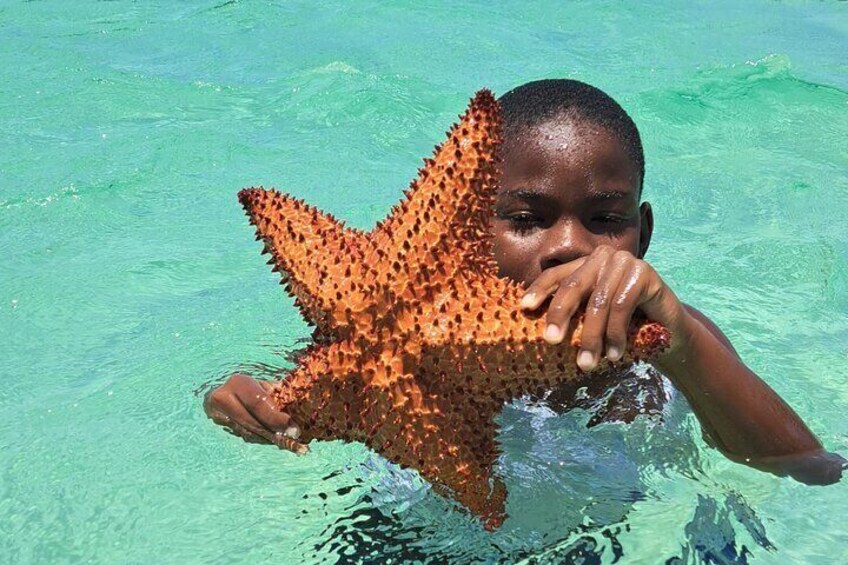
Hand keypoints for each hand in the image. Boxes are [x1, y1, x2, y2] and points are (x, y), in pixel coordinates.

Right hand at [203, 373, 307, 453]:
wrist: (221, 391)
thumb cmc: (251, 386)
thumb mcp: (264, 384)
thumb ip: (278, 395)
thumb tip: (300, 406)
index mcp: (238, 383)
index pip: (258, 404)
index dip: (276, 418)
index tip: (293, 428)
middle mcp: (224, 399)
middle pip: (253, 422)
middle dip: (276, 432)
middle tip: (295, 438)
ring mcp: (219, 415)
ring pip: (249, 433)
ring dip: (271, 439)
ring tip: (291, 443)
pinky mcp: (221, 427)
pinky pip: (246, 436)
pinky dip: (263, 440)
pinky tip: (278, 441)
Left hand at [519, 245, 686, 371]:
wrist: (668, 331)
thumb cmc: (624, 327)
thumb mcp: (593, 320)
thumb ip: (573, 316)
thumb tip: (540, 333)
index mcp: (585, 265)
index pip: (557, 275)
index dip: (540, 290)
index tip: (525, 308)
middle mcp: (603, 258)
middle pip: (573, 286)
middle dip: (560, 315)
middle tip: (551, 341)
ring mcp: (625, 262)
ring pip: (598, 302)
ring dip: (592, 337)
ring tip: (587, 364)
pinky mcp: (645, 273)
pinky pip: (622, 306)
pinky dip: (616, 334)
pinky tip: (615, 354)